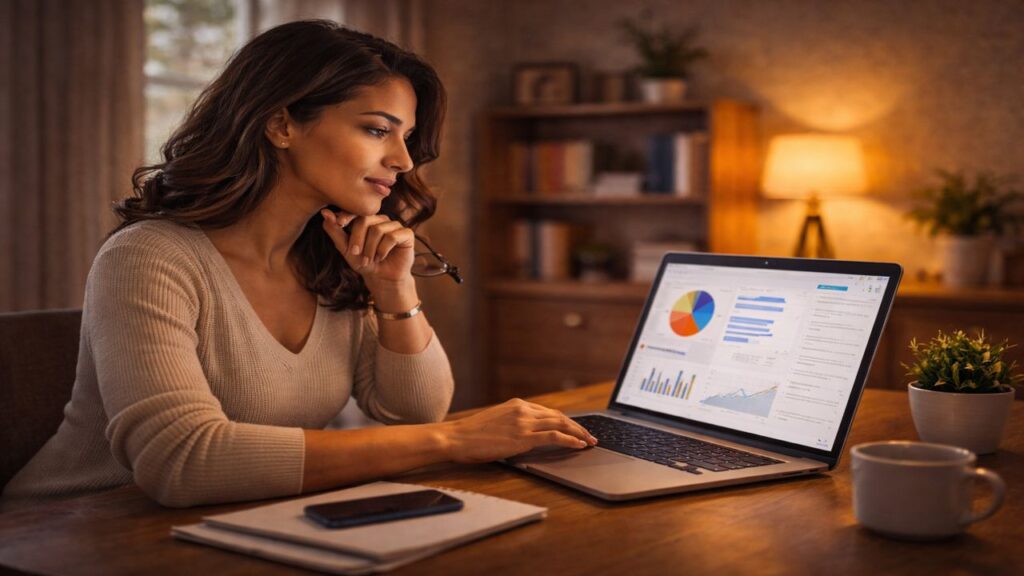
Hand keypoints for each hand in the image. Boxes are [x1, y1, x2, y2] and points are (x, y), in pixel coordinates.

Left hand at [320, 208, 414, 286]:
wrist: (382, 279)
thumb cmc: (364, 262)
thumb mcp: (346, 249)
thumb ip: (335, 231)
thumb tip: (324, 213)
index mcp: (367, 219)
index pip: (356, 211)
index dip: (348, 216)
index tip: (339, 224)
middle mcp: (381, 220)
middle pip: (366, 220)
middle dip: (358, 239)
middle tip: (355, 254)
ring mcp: (395, 226)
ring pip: (378, 230)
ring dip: (370, 248)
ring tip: (369, 259)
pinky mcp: (406, 234)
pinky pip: (392, 237)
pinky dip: (383, 249)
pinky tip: (381, 257)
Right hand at [439, 399, 597, 463]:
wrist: (456, 438)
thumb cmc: (471, 434)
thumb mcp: (496, 421)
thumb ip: (512, 422)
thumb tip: (526, 434)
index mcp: (517, 404)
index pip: (548, 412)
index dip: (565, 421)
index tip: (575, 428)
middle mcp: (523, 410)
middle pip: (558, 416)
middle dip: (577, 426)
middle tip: (590, 435)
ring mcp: (524, 423)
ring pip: (560, 423)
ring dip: (579, 433)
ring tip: (590, 441)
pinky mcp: (523, 437)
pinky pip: (553, 436)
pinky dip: (569, 439)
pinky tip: (579, 445)